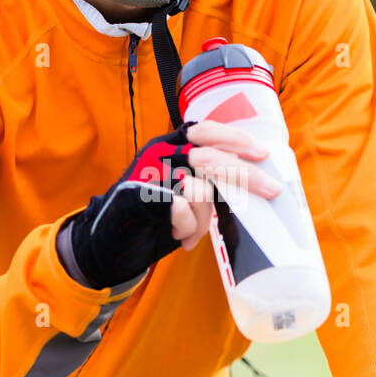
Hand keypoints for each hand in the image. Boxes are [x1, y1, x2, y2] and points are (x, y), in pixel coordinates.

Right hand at [65, 119, 281, 288]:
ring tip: (190, 233)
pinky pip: (181, 211)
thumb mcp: (179, 191)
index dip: (234, 138)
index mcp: (168, 146)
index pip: (204, 130)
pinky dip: (186, 229)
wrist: (104, 245)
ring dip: (202, 218)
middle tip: (271, 190)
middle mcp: (158, 154)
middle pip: (210, 158)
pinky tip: (178, 236)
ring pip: (198, 190)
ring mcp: (148, 174)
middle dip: (246, 175)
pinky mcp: (140, 196)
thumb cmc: (148, 220)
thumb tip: (250, 181)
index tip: (261, 153)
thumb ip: (204, 180)